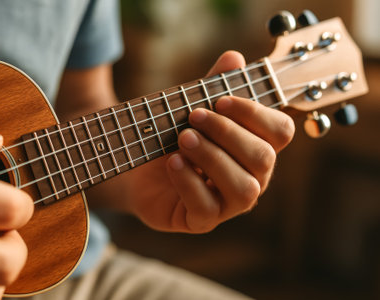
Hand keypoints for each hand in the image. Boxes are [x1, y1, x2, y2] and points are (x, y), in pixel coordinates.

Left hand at [87, 51, 293, 232]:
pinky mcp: (201, 221)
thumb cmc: (173, 137)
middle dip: (227, 132)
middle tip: (193, 115)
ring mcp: (228, 204)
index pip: (281, 132)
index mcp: (255, 147)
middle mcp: (251, 178)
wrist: (139, 169)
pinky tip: (173, 163)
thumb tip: (233, 58)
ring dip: (213, 157)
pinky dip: (189, 183)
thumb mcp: (190, 108)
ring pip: (243, 188)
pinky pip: (206, 209)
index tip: (220, 100)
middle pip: (263, 158)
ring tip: (183, 138)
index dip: (256, 114)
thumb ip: (212, 85)